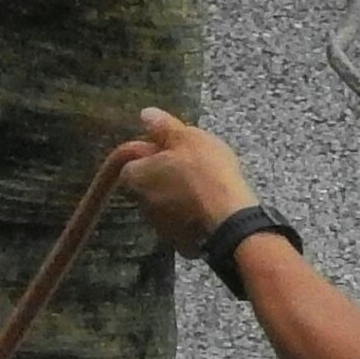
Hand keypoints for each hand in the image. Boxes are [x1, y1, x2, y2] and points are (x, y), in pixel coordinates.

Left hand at [120, 108, 257, 254]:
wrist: (229, 221)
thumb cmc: (206, 173)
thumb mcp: (188, 138)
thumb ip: (164, 126)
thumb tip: (145, 115)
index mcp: (137, 176)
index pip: (130, 163)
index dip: (149, 154)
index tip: (170, 150)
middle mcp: (142, 204)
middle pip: (149, 184)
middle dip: (165, 176)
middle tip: (192, 166)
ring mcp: (161, 227)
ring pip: (166, 205)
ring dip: (179, 197)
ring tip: (206, 187)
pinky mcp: (180, 244)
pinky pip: (183, 224)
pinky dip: (192, 216)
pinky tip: (212, 209)